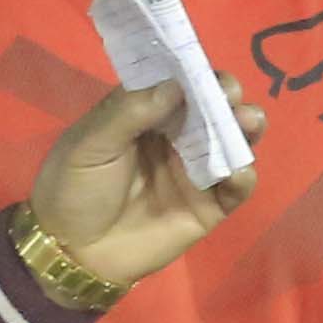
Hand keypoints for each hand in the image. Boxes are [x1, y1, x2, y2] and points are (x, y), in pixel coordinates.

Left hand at [21, 81, 271, 294]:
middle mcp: (175, 140)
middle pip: (212, 111)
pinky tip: (237, 171)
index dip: (194, 75)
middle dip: (228, 98)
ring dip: (246, 129)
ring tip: (250, 121)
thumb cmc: (73, 190)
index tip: (205, 70)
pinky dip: (244, 176)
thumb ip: (129, 112)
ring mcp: (195, 173)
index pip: (176, 87)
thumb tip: (176, 84)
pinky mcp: (209, 206)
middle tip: (231, 96)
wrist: (72, 252)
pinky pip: (237, 188)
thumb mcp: (89, 144)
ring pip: (232, 144)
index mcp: (143, 118)